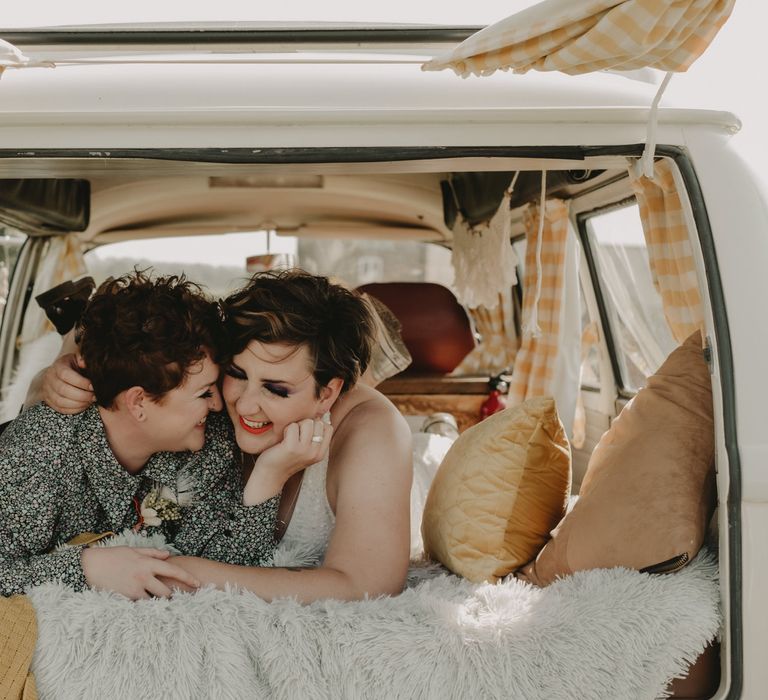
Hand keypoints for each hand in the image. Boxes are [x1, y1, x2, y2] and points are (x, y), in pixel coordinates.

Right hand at [42, 353, 94, 413]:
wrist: (61, 373)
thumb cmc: (74, 366)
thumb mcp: (79, 359)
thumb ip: (83, 358)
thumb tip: (83, 362)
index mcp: (58, 366)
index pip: (65, 375)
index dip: (80, 382)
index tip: (93, 386)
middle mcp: (50, 378)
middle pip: (63, 390)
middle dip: (82, 395)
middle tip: (94, 396)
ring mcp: (47, 390)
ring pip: (61, 401)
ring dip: (78, 403)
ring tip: (90, 401)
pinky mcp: (49, 401)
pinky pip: (60, 408)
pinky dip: (74, 409)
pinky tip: (84, 405)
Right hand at [81, 546, 200, 599]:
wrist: (91, 565)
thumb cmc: (113, 556)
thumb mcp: (135, 550)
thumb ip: (153, 553)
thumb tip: (168, 555)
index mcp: (148, 563)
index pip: (174, 571)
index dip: (188, 578)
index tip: (198, 584)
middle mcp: (144, 576)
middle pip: (166, 592)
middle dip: (173, 598)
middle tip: (181, 603)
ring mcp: (134, 588)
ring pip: (154, 602)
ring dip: (159, 606)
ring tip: (167, 611)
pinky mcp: (125, 598)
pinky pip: (139, 607)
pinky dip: (144, 609)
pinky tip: (149, 613)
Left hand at [243, 417, 332, 504]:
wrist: (270, 475)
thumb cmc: (286, 459)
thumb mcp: (306, 451)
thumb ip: (315, 437)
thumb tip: (322, 415)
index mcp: (321, 453)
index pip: (328, 428)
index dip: (317, 424)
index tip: (306, 432)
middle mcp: (315, 452)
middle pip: (318, 423)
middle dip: (306, 424)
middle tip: (296, 435)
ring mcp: (304, 450)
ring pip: (307, 422)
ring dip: (296, 425)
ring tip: (290, 437)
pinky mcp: (292, 447)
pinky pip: (293, 426)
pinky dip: (286, 429)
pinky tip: (283, 440)